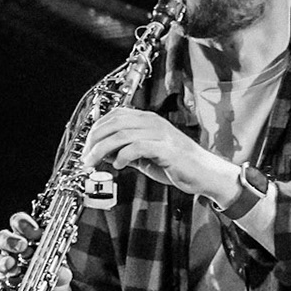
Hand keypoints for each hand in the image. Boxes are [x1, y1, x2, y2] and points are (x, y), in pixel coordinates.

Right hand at [0, 212, 70, 290]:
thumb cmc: (53, 272)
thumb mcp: (62, 272)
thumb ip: (62, 272)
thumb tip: (61, 272)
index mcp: (28, 237)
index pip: (20, 223)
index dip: (24, 223)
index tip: (35, 230)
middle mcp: (14, 249)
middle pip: (3, 238)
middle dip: (11, 240)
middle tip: (22, 245)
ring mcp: (7, 266)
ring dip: (2, 261)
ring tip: (10, 265)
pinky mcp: (3, 283)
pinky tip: (1, 284)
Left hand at [81, 110, 233, 199]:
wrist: (205, 174)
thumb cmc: (177, 165)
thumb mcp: (145, 157)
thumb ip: (125, 153)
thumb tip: (102, 156)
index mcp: (148, 121)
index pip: (115, 116)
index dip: (96, 129)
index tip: (85, 146)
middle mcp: (153, 123)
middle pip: (114, 123)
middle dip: (94, 140)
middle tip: (85, 158)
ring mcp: (160, 134)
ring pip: (122, 134)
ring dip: (103, 150)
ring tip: (94, 163)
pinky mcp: (166, 149)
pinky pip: (138, 147)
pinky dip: (123, 155)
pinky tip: (118, 165)